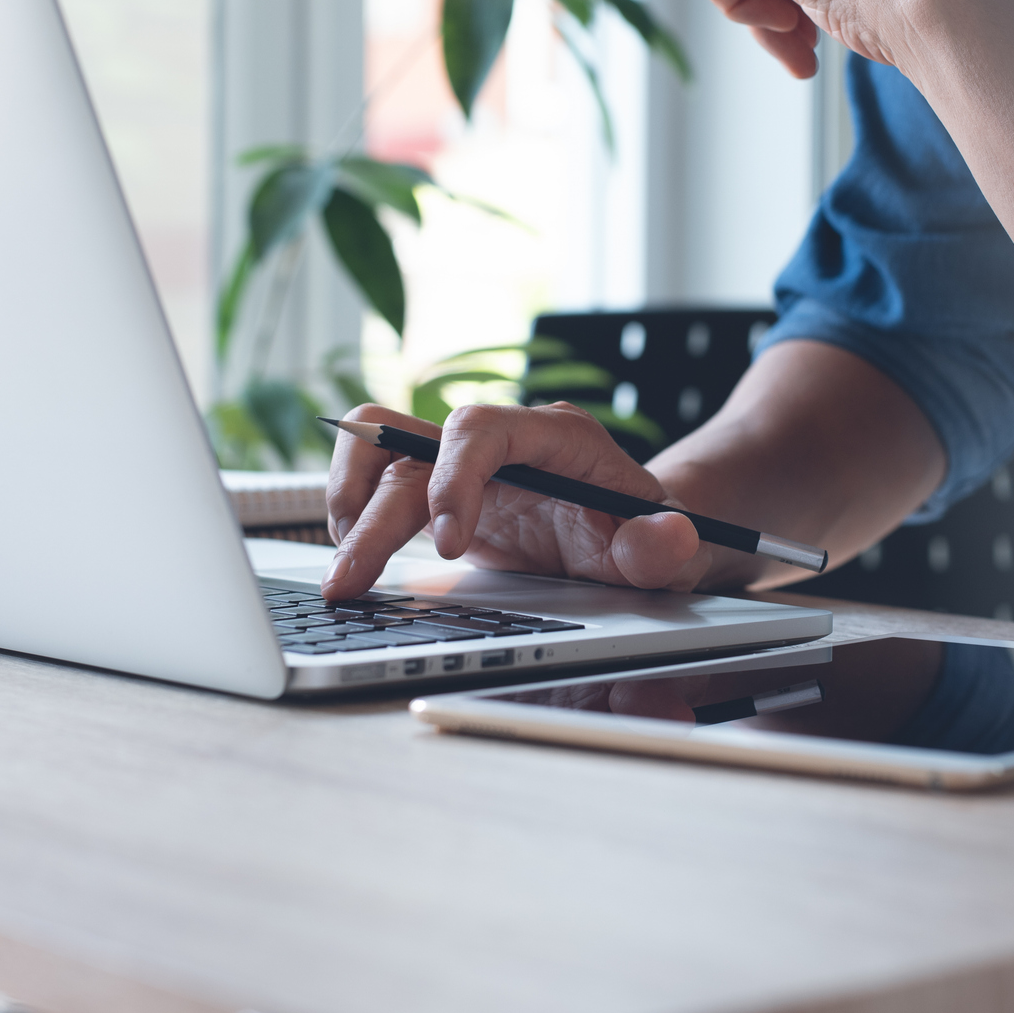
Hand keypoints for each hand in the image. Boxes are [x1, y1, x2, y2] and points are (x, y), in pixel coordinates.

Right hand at [320, 402, 713, 599]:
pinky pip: (376, 478)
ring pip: (379, 448)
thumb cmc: (645, 534)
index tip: (450, 547)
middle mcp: (500, 439)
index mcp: (553, 436)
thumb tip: (668, 537)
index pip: (482, 430)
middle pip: (412, 448)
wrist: (633, 535)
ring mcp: (463, 463)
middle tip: (351, 583)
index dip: (454, 479)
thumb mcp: (670, 549)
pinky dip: (353, 512)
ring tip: (343, 568)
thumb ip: (664, 546)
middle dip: (374, 516)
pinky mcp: (439, 491)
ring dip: (347, 499)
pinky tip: (355, 564)